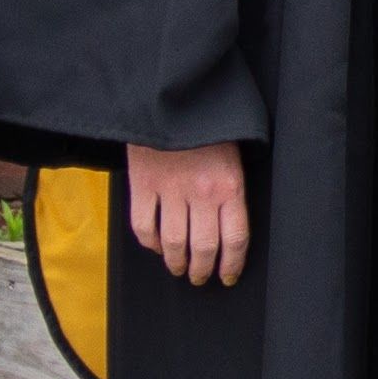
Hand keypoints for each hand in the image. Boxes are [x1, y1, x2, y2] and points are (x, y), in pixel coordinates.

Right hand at [124, 142, 247, 284]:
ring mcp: (169, 190)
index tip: (228, 276)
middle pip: (203, 248)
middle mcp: (201, 193)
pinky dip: (150, 243)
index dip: (232, 264)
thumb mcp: (235, 157)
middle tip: (199, 278)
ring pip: (173, 243)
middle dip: (201, 270)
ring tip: (179, 269)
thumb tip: (230, 229)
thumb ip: (232, 191)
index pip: (235, 239)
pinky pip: (144, 226)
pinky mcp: (142, 185)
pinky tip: (157, 247)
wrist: (174, 100)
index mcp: (230, 186)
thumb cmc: (210, 129)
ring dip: (176, 263)